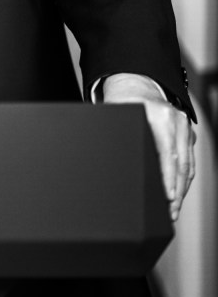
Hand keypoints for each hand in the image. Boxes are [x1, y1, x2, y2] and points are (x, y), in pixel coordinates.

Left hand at [102, 73, 195, 219]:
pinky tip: (177, 193)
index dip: (168, 179)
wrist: (134, 83)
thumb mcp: (115, 116)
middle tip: (171, 213)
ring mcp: (184, 126)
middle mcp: (175, 121)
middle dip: (176, 192)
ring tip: (173, 209)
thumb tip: (109, 165)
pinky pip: (188, 160)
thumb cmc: (120, 101)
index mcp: (158, 117)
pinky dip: (183, 178)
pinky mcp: (186, 132)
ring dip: (181, 189)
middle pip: (181, 164)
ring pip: (187, 165)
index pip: (167, 155)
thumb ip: (118, 136)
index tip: (168, 197)